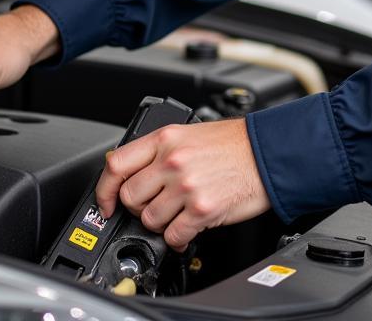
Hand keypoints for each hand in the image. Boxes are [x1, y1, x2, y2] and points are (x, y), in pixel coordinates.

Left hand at [95, 117, 271, 249]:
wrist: (267, 153)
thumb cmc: (234, 144)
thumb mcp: (190, 134)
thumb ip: (160, 151)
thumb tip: (133, 172)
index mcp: (166, 138)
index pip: (116, 164)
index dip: (104, 189)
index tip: (106, 203)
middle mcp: (172, 161)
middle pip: (130, 197)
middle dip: (139, 208)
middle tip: (154, 206)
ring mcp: (186, 186)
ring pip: (149, 220)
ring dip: (161, 223)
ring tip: (177, 214)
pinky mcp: (202, 210)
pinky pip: (173, 236)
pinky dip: (178, 238)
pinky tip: (188, 228)